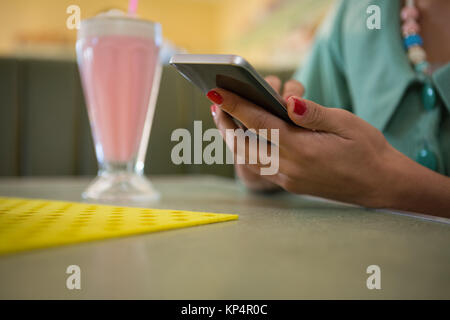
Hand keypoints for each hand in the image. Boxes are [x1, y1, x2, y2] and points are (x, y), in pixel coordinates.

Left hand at [207, 86, 449, 215]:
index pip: (260, 123)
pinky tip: (245, 137)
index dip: (236, 106)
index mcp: (302, 149)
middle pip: (244, 145)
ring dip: (232, 138)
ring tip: (224, 118)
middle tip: (215, 103)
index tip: (216, 92)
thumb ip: (312, 113)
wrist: (380, 184)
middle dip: (225, 124)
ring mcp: (288, 179)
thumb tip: (286, 101)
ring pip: (247, 158)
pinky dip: (246, 150)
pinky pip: (259, 166)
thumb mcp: (346, 123)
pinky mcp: (290, 184)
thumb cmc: (367, 149)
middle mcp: (289, 167)